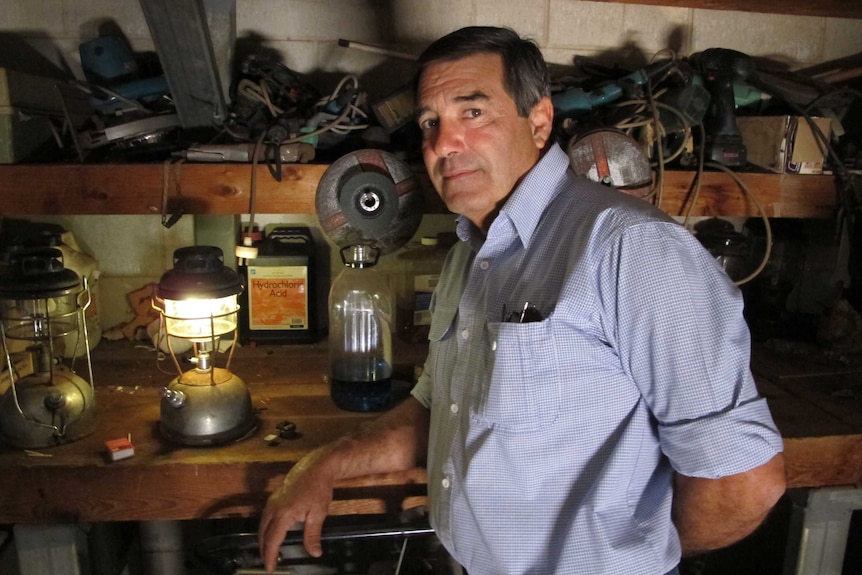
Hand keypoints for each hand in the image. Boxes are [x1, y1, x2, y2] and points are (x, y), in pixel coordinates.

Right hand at [258, 452, 335, 571]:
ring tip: (270, 553)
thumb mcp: (318, 514)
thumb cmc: (318, 488)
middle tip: (270, 564)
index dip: (270, 556)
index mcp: (283, 514)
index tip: (270, 569)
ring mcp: (272, 501)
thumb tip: (315, 553)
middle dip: (264, 550)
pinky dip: (266, 529)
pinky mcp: (274, 497)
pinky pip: (265, 517)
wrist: (317, 466)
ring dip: (264, 540)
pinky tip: (272, 534)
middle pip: (263, 534)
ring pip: (262, 525)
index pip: (272, 540)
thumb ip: (313, 535)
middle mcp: (273, 508)